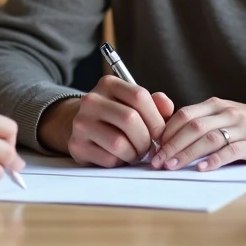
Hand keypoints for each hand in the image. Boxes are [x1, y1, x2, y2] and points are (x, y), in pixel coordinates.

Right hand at [43, 76, 173, 166]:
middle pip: (130, 119)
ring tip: (135, 152)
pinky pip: (108, 159)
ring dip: (134, 153)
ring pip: (118, 143)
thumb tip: (168, 108)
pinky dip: (120, 162)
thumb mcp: (134, 103)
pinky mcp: (77, 145)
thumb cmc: (116, 115)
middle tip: (148, 147)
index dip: (156, 118)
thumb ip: (156, 104)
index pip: (139, 96)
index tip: (160, 133)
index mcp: (108, 84)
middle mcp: (91, 100)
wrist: (85, 127)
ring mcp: (81, 123)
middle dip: (146, 139)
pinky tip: (119, 157)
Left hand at [153, 98, 245, 171]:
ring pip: (208, 138)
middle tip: (157, 161)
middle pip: (193, 127)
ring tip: (172, 166)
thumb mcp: (222, 116)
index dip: (166, 131)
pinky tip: (201, 168)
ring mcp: (241, 127)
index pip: (184, 115)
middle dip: (171, 144)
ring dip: (187, 153)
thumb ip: (200, 122)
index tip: (153, 147)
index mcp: (215, 105)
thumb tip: (167, 138)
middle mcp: (227, 113)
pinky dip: (214, 160)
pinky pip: (231, 151)